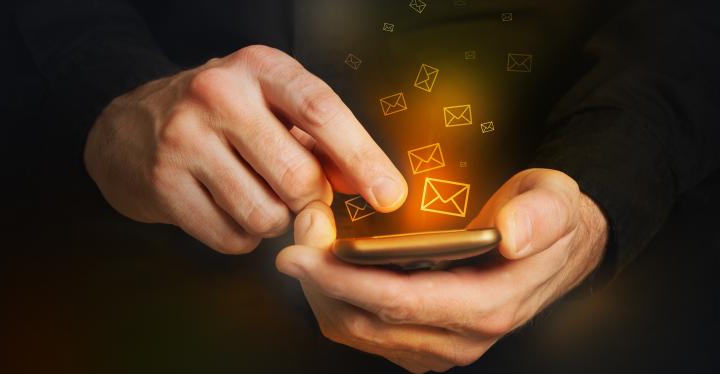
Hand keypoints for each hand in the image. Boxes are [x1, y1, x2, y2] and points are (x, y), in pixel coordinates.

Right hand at [84, 45, 406, 253]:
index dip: (362, 158)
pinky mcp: (162, 183)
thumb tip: (371, 186)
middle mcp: (218, 94)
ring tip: (253, 193)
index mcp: (259, 67)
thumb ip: (323, 142)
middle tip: (295, 191)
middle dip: (309, 199)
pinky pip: (231, 238)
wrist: (130, 126)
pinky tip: (226, 207)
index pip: (322, 112)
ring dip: (274, 220)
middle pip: (299, 177)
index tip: (390, 197)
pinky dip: (242, 236)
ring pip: (266, 215)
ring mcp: (184, 139)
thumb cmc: (221, 116)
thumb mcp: (272, 107)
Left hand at [277, 169, 607, 371]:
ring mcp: (441, 345)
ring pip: (358, 332)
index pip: (401, 303)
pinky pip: (364, 333)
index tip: (301, 254)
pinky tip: (326, 270)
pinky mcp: (425, 343)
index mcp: (490, 306)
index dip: (344, 280)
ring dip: (322, 293)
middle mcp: (462, 338)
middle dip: (320, 283)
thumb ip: (540, 216)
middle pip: (368, 322)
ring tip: (304, 247)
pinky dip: (335, 302)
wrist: (557, 250)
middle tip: (294, 236)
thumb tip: (512, 236)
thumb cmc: (548, 220)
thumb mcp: (556, 202)